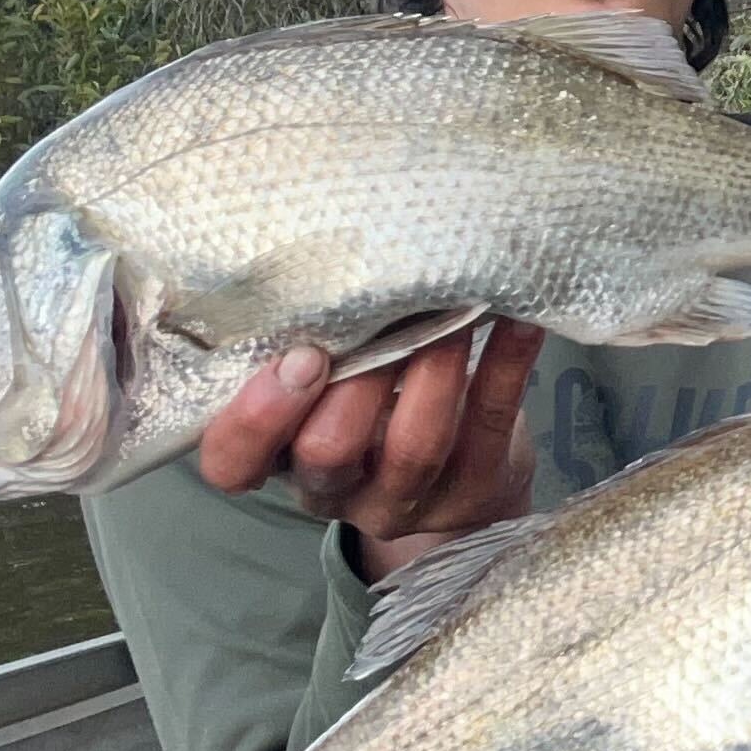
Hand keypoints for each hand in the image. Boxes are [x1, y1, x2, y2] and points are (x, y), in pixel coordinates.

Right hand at [197, 320, 546, 576]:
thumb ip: (306, 344)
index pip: (232, 465)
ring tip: (455, 307)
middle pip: (328, 455)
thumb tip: (317, 251)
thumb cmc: (369, 405)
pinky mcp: (475, 488)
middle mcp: (335, 490)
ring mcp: (407, 499)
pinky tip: (519, 320)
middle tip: (377, 319)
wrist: (457, 478)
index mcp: (280, 459)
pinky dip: (505, 367)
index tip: (298, 355)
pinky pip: (489, 425)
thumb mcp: (321, 386)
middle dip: (354, 385)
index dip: (255, 419)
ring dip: (434, 369)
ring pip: (415, 446)